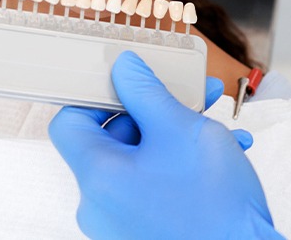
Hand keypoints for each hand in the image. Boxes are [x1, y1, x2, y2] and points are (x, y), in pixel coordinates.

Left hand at [49, 51, 283, 239]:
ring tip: (214, 122)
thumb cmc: (216, 208)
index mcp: (98, 177)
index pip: (70, 121)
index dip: (95, 95)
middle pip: (111, 138)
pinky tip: (220, 152)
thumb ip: (144, 91)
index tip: (125, 84)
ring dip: (174, 132)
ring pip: (139, 158)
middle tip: (186, 95)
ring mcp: (121, 222)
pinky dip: (179, 162)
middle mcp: (100, 205)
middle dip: (151, 110)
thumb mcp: (180, 129)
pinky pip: (152, 182)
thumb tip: (124, 68)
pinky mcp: (144, 231)